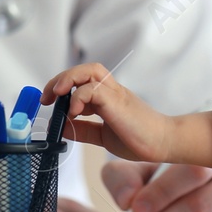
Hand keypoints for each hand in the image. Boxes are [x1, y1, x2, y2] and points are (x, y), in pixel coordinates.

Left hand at [41, 63, 177, 161]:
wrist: (165, 143)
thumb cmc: (139, 139)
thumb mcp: (103, 136)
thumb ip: (84, 129)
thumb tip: (61, 127)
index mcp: (108, 97)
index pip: (82, 79)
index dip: (62, 86)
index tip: (49, 101)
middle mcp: (111, 91)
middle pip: (85, 68)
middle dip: (60, 78)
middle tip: (47, 97)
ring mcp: (116, 94)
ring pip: (90, 70)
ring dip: (68, 80)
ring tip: (57, 96)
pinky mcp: (118, 101)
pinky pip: (95, 89)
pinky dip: (80, 97)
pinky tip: (74, 112)